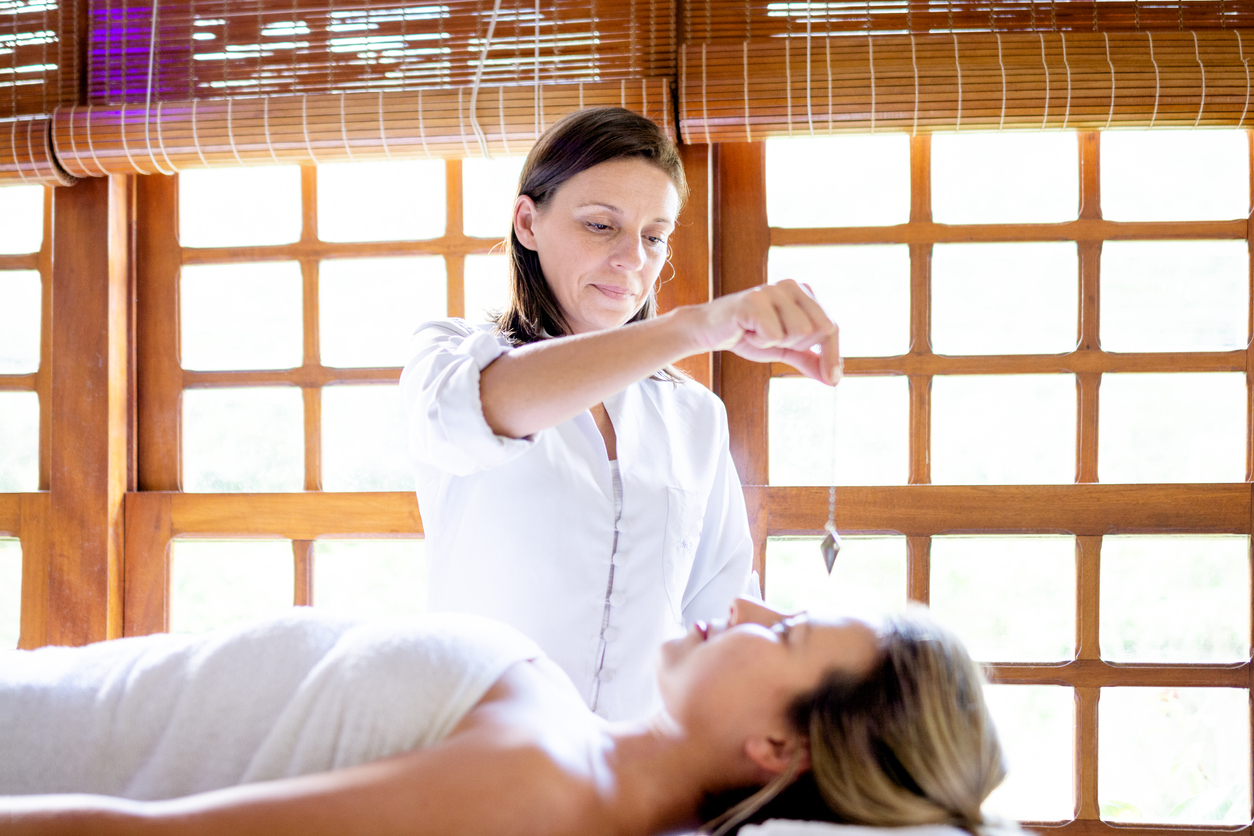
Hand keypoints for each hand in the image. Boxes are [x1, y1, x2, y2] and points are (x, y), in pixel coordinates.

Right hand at [687, 280, 841, 384]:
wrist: (709, 331)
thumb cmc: (749, 335)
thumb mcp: (785, 349)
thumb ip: (809, 359)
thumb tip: (833, 380)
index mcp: (804, 292)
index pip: (831, 326)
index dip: (832, 355)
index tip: (832, 380)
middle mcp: (792, 285)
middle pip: (820, 330)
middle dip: (798, 346)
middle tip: (772, 339)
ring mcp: (773, 290)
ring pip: (799, 332)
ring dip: (776, 343)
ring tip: (758, 333)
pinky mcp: (754, 300)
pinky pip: (774, 335)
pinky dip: (760, 342)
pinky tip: (747, 331)